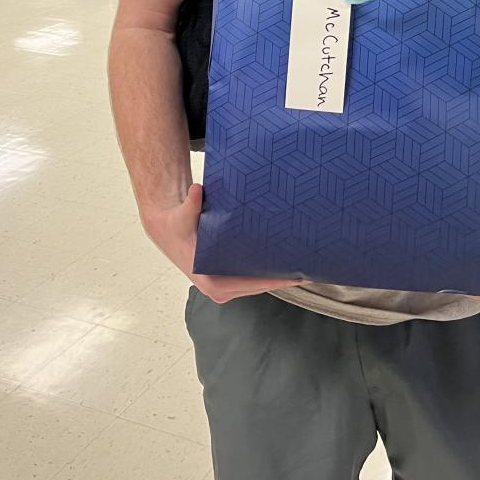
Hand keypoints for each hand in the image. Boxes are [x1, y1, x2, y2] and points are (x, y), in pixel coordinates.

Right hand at [141, 183, 301, 302]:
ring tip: (304, 266)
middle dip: (284, 278)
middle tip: (310, 268)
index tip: (297, 275)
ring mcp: (224, 288)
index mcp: (210, 281)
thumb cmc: (177, 223)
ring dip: (278, 276)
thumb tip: (197, 190)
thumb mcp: (184, 213)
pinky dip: (268, 272)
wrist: (168, 229)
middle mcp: (218, 289)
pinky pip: (252, 279)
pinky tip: (285, 262)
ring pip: (258, 285)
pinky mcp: (227, 280)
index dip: (276, 279)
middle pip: (259, 286)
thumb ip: (191, 203)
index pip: (251, 284)